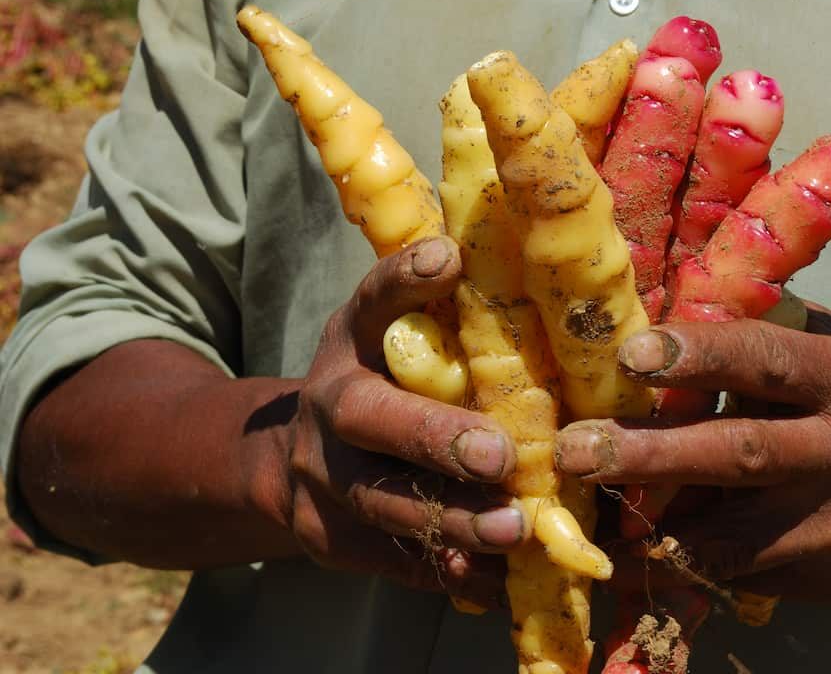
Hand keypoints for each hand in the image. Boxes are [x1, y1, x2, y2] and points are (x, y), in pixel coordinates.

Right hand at [285, 236, 525, 605]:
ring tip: (516, 529)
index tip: (450, 257)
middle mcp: (327, 403)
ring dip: (454, 517)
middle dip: (435, 438)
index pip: (372, 300)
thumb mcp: (396, 341)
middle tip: (501, 455)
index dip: (405, 277)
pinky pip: (394, 561)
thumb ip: (446, 321)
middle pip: (369, 418)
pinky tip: (507, 577)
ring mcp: (320, 478)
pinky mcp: (330, 539)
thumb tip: (537, 284)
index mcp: (350, 341)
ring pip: (383, 502)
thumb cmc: (383, 386)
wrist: (290, 463)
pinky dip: (453, 570)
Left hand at [555, 306, 830, 601]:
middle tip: (573, 451)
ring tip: (591, 516)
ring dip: (653, 526)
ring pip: (733, 535)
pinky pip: (746, 573)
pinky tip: (649, 550)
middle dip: (648, 456)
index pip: (767, 362)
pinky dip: (690, 562)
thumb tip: (665, 313)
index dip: (697, 357)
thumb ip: (767, 334)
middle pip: (740, 456)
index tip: (630, 356)